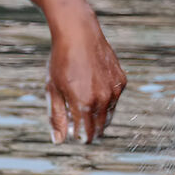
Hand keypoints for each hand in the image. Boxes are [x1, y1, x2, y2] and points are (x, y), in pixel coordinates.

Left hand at [46, 21, 124, 143]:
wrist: (79, 34)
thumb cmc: (61, 61)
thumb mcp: (53, 90)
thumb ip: (57, 117)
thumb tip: (58, 140)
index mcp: (83, 104)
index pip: (86, 134)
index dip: (80, 137)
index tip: (74, 135)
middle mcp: (102, 99)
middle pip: (100, 128)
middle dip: (91, 131)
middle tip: (81, 128)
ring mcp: (114, 90)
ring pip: (109, 115)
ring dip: (99, 118)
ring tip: (87, 111)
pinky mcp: (121, 81)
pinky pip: (115, 99)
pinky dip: (107, 101)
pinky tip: (95, 91)